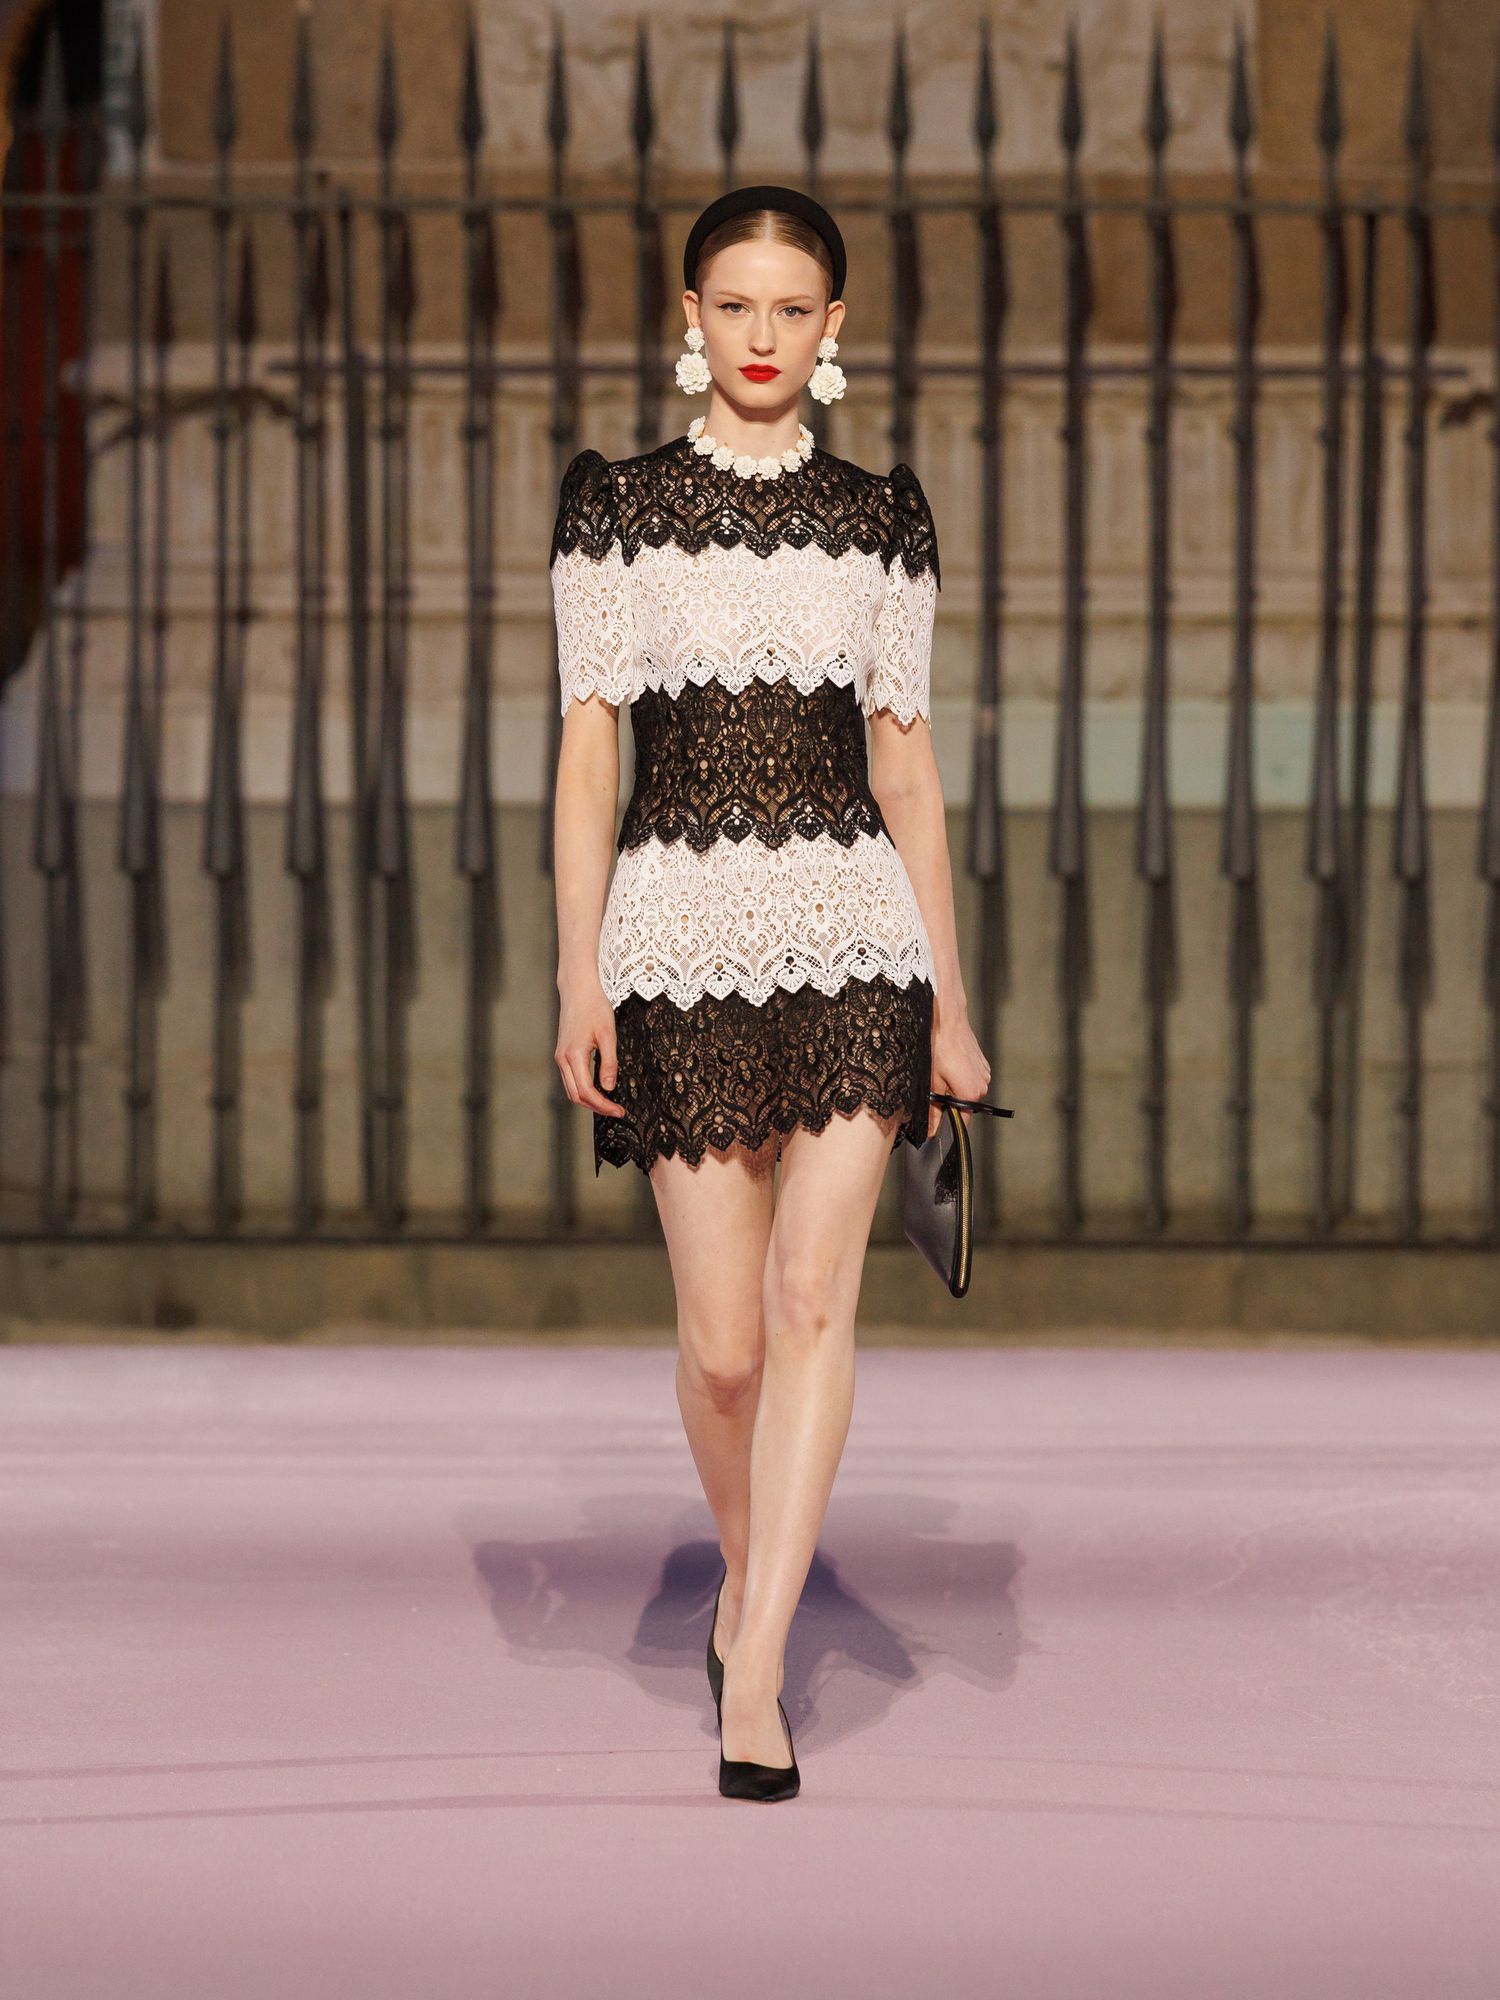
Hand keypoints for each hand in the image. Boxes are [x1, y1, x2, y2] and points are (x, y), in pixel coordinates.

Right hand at [556, 981, 627, 1117]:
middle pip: (576, 1096)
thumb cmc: (594, 1007)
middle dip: (596, 1107)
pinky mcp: (562, 1054)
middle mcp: (562, 1059)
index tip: (619, 1111)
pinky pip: (570, 1079)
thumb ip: (609, 1063)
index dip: (603, 1105)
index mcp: (573, 1055)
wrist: (578, 990)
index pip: (587, 1092)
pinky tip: (599, 1088)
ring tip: (609, 1103)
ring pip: (571, 1090)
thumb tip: (609, 1088)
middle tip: (616, 1110)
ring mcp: (560, 1057)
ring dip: (589, 1100)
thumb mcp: (608, 1035)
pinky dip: (583, 1089)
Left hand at [927, 1006, 991, 1139]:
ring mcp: (984, 1073)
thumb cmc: (937, 1047)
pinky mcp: (982, 1063)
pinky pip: (970, 1077)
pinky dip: (960, 1076)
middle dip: (949, 1103)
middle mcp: (982, 1085)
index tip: (935, 1126)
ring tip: (940, 1073)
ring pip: (967, 1090)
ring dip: (954, 1088)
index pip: (962, 1121)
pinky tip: (948, 1065)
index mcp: (971, 1093)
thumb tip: (931, 1130)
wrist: (947, 1019)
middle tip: (932, 1090)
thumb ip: (933, 1110)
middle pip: (964, 1105)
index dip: (948, 1124)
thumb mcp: (930, 1081)